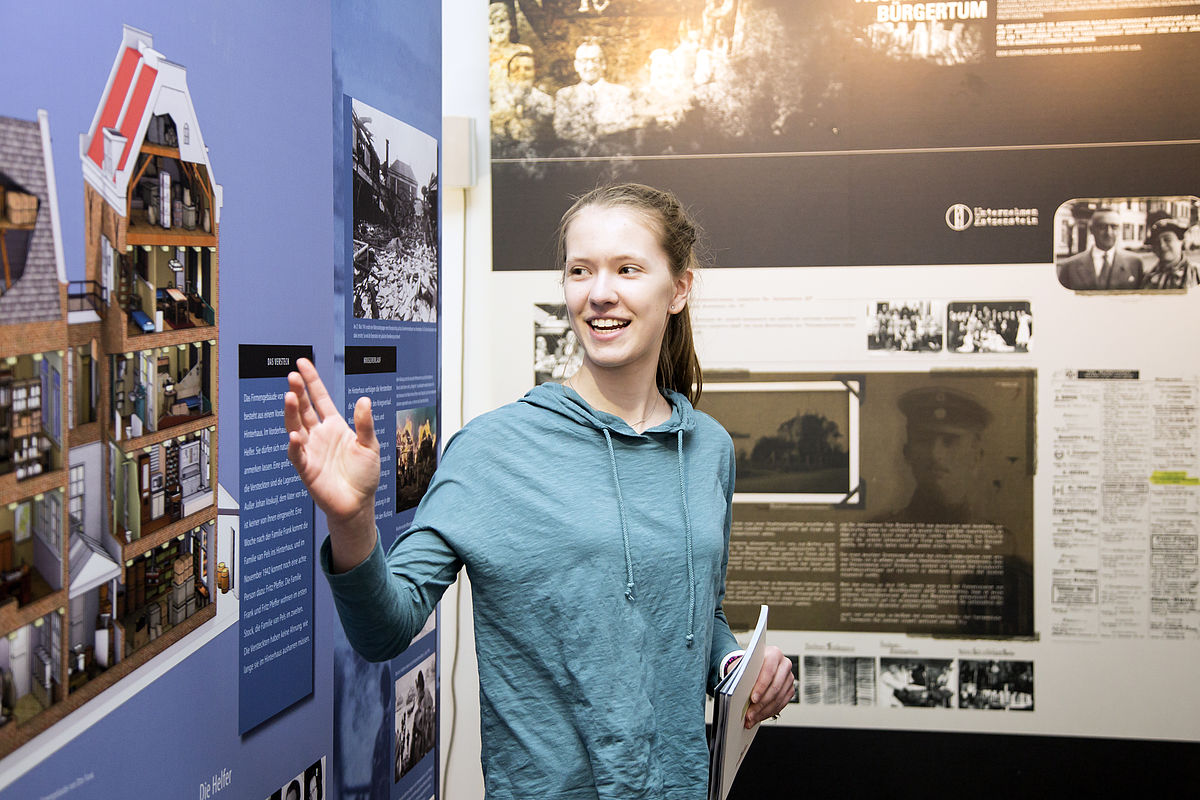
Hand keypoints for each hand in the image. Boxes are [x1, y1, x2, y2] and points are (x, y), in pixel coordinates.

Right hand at [284, 358, 379, 568]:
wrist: (358, 503)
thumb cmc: (364, 474)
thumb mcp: (370, 445)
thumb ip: (365, 424)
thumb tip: (364, 400)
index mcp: (334, 426)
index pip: (319, 398)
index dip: (311, 381)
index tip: (302, 363)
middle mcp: (319, 435)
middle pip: (305, 409)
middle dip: (299, 392)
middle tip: (293, 376)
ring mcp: (311, 450)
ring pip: (296, 427)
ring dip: (292, 413)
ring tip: (290, 397)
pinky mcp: (307, 468)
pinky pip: (297, 455)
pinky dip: (295, 446)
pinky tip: (296, 436)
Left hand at [743, 646, 793, 727]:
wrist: (753, 664)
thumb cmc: (747, 664)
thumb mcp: (743, 665)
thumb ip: (744, 675)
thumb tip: (740, 692)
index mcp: (774, 653)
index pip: (769, 670)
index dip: (761, 686)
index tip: (752, 699)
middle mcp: (785, 664)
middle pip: (775, 687)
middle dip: (761, 703)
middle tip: (750, 714)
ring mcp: (789, 677)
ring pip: (778, 698)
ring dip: (764, 711)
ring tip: (751, 718)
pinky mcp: (790, 689)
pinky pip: (781, 704)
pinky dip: (769, 712)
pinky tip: (759, 717)